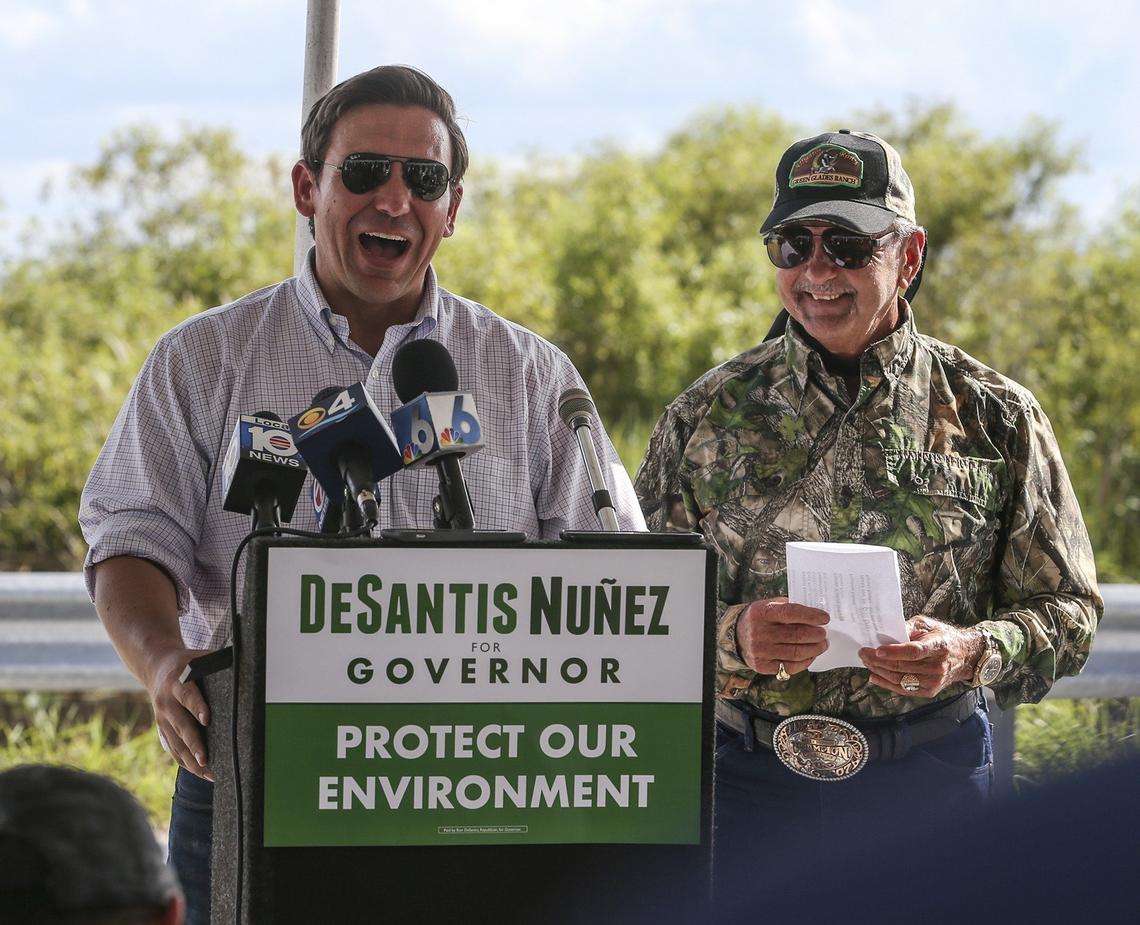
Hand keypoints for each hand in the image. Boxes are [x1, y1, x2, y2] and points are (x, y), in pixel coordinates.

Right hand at [146, 646, 213, 780]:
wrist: (156, 667)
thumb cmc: (187, 663)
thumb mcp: (198, 658)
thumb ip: (216, 662)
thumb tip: (246, 664)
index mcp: (177, 682)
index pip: (187, 695)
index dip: (197, 707)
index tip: (207, 719)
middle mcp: (167, 702)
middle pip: (181, 725)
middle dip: (194, 743)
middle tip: (206, 758)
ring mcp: (162, 718)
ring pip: (176, 742)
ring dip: (191, 759)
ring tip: (208, 773)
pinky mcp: (162, 729)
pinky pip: (173, 749)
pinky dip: (186, 762)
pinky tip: (201, 772)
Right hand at [735, 597, 829, 677]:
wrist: (735, 636)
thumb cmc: (760, 619)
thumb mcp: (768, 605)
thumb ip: (788, 607)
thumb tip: (814, 613)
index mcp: (761, 613)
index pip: (790, 613)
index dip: (811, 616)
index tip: (825, 618)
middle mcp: (759, 632)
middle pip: (796, 635)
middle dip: (816, 635)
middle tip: (824, 633)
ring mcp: (760, 651)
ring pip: (796, 653)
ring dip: (814, 649)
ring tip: (822, 644)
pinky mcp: (762, 666)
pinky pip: (790, 666)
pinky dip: (805, 662)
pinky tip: (810, 655)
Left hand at [859, 615, 983, 697]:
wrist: (965, 656)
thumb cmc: (942, 637)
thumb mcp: (928, 624)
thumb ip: (908, 627)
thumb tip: (886, 633)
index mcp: (939, 646)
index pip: (914, 651)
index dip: (894, 651)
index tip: (877, 649)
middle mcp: (938, 667)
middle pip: (903, 667)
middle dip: (879, 661)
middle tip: (864, 653)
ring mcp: (934, 681)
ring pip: (900, 680)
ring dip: (879, 672)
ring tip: (867, 662)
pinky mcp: (930, 691)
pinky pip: (904, 690)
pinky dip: (886, 684)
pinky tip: (875, 676)